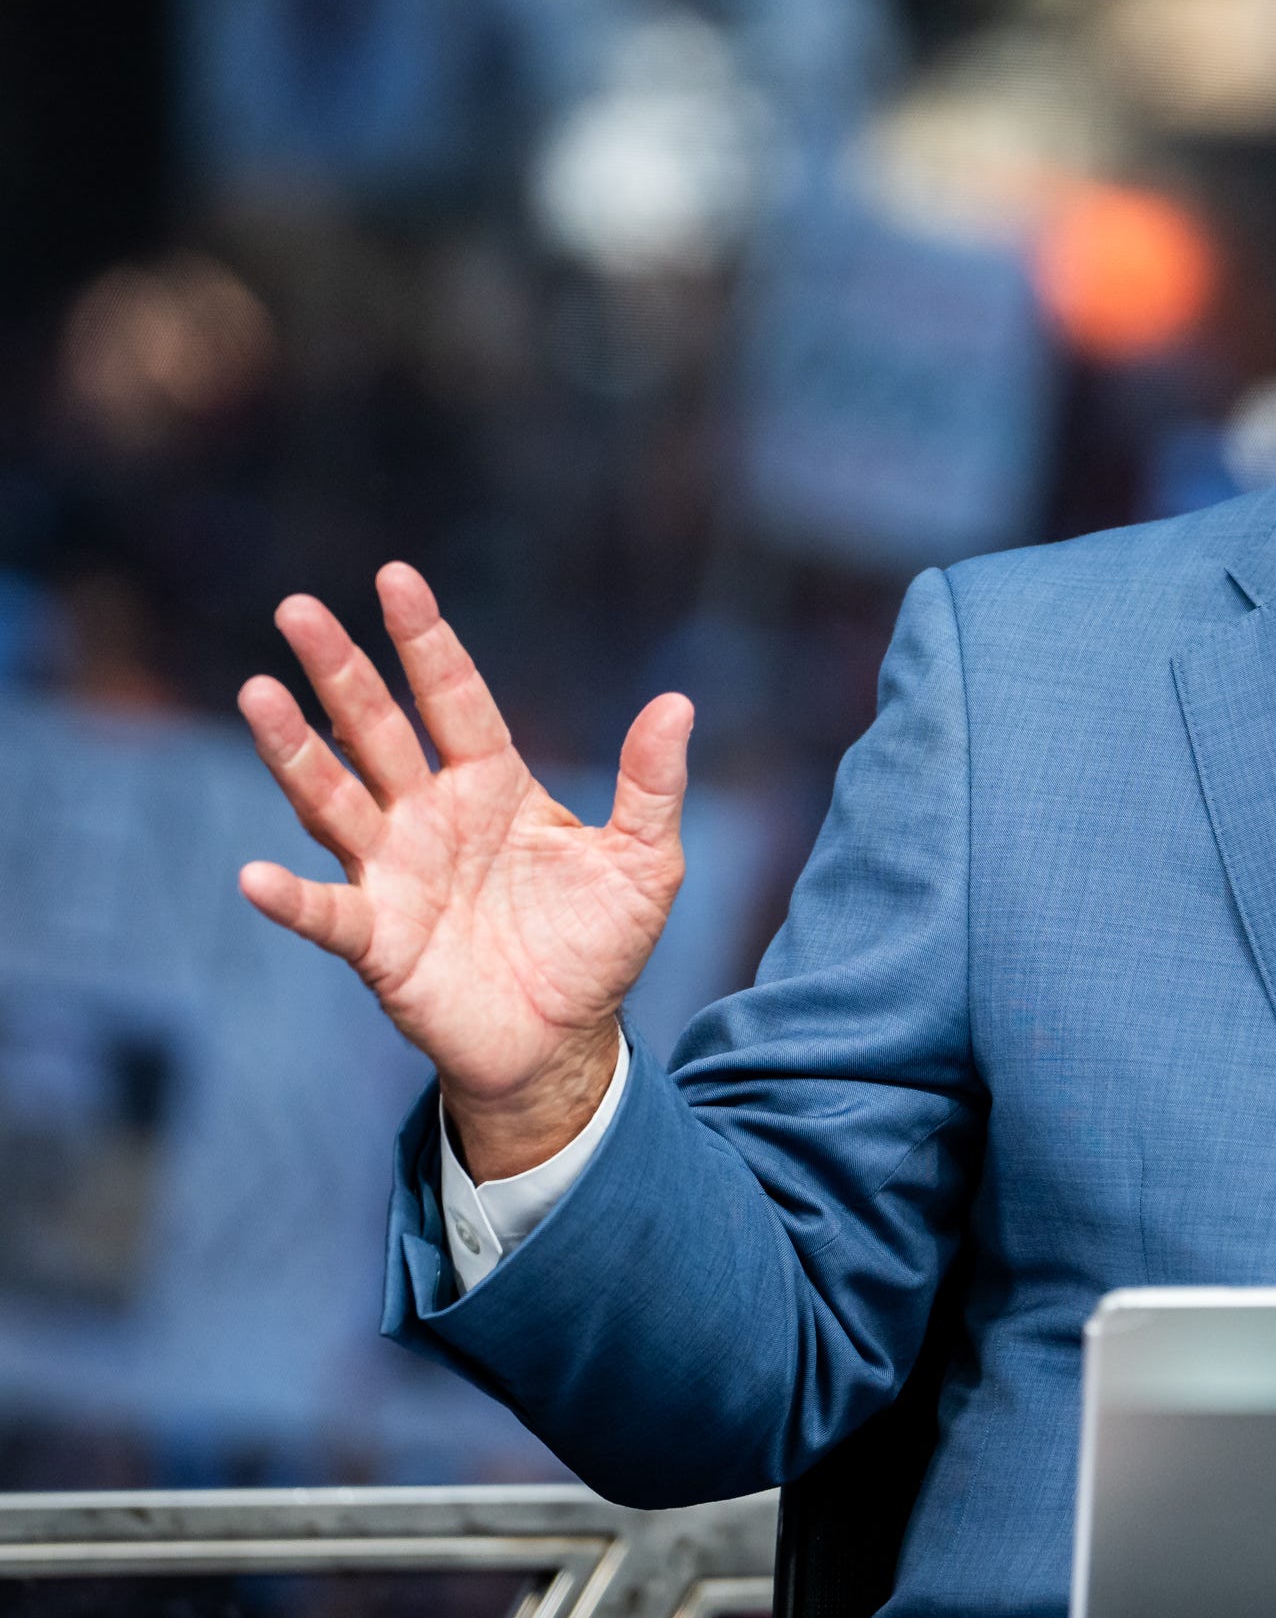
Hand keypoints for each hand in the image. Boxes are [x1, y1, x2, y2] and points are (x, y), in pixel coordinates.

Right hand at [235, 563, 690, 1179]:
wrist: (565, 1039)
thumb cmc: (597, 943)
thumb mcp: (644, 861)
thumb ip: (651, 786)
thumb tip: (677, 703)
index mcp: (491, 784)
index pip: (453, 698)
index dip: (426, 641)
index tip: (395, 578)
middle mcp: (429, 816)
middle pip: (376, 730)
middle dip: (341, 672)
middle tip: (299, 609)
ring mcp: (395, 874)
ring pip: (334, 800)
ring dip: (296, 752)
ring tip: (259, 694)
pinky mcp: (378, 942)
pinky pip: (327, 914)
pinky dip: (291, 899)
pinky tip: (256, 877)